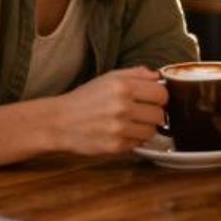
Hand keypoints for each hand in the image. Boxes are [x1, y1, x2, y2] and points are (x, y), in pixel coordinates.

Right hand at [52, 67, 166, 155]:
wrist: (59, 121)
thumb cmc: (86, 98)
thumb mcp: (110, 77)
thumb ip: (137, 74)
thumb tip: (158, 77)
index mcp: (123, 86)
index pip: (161, 94)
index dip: (160, 97)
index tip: (154, 99)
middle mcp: (122, 107)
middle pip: (159, 114)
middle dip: (154, 113)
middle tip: (143, 112)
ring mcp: (118, 128)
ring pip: (152, 131)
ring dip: (146, 128)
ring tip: (133, 123)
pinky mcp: (114, 146)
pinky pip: (138, 143)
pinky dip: (134, 139)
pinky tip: (123, 132)